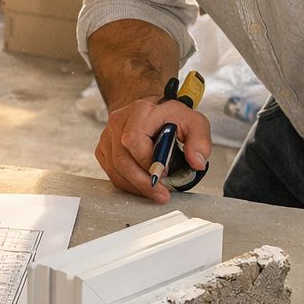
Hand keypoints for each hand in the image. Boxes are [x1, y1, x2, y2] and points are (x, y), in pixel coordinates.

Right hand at [94, 95, 211, 203]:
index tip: (165, 172)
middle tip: (161, 194)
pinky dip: (128, 184)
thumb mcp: (194, 122)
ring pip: (116, 169)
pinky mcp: (104, 149)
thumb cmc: (169, 116)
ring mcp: (108, 136)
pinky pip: (112, 172)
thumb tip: (197, 162)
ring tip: (155, 193)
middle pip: (123, 159)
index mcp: (141, 111)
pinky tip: (142, 186)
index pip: (134, 139)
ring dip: (136, 186)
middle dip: (143, 182)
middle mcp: (119, 122)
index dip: (148, 161)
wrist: (150, 109)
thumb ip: (200, 141)